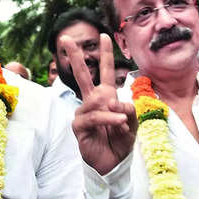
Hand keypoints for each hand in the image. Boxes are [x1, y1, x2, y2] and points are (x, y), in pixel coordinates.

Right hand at [62, 34, 136, 174]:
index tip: (105, 35)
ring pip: (96, 101)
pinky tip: (119, 123)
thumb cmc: (121, 141)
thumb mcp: (133, 122)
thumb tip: (113, 101)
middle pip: (81, 75)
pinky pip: (93, 117)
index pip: (104, 71)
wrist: (114, 163)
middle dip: (75, 56)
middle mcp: (91, 101)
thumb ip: (127, 108)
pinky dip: (108, 119)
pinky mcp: (79, 127)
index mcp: (105, 96)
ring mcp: (83, 113)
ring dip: (112, 111)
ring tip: (123, 122)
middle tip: (66, 38)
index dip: (105, 53)